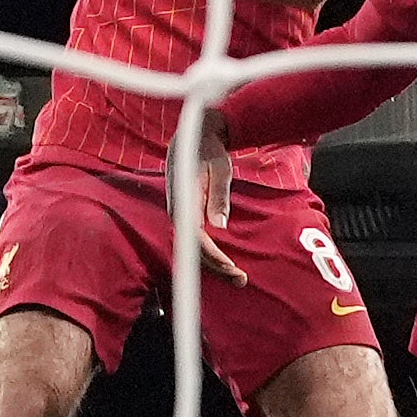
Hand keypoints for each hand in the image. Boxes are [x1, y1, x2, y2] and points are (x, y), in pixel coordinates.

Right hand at [175, 144, 244, 284]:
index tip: (229, 266)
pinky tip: (224, 262)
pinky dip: (209, 252)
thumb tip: (219, 226)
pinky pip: (195, 239)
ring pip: (194, 247)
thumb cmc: (208, 150)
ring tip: (236, 276)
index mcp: (184, 200)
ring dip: (213, 263)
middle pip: (193, 248)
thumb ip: (218, 196)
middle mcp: (177, 211)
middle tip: (240, 279)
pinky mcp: (185, 215)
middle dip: (216, 267)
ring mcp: (179, 214)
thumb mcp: (220, 169)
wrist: (193, 137)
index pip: (195, 237)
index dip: (212, 255)